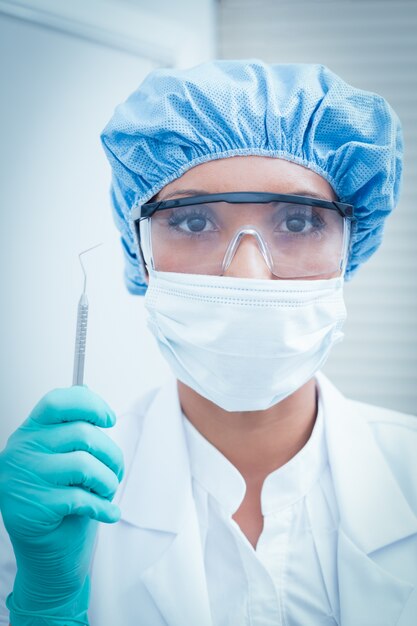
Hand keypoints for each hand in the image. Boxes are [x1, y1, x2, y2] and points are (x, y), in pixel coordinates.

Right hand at [0, 385, 123, 625]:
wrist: (47, 553)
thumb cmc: (59, 499)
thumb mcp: (62, 457)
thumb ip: (71, 427)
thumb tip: (87, 390)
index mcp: (30, 432)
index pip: (57, 401)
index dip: (89, 404)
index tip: (109, 419)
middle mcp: (22, 451)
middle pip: (82, 432)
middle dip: (111, 453)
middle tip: (115, 471)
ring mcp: (25, 479)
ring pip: (85, 463)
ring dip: (108, 480)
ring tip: (107, 491)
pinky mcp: (35, 507)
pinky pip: (82, 497)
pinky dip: (104, 506)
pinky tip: (108, 512)